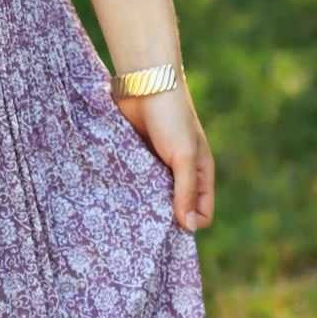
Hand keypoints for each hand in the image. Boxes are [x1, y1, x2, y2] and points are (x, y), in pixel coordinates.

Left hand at [116, 83, 213, 232]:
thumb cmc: (171, 117)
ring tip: (126, 220)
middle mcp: (181, 174)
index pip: (201, 214)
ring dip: (143, 208)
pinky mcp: (138, 161)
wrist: (145, 83)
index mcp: (200, 174)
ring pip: (153, 199)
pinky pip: (135, 185)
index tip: (167, 234)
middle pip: (175, 210)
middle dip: (163, 221)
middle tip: (143, 234)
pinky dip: (129, 193)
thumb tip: (189, 228)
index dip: (189, 226)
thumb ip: (186, 190)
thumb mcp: (183, 155)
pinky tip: (116, 202)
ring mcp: (158, 169)